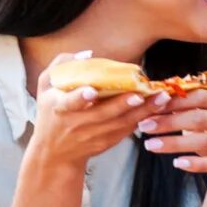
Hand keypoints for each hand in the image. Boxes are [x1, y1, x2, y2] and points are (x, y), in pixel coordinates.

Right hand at [29, 53, 167, 169]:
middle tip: (140, 94)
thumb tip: (88, 54)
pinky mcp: (106, 143)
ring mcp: (93, 135)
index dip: (80, 98)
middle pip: (103, 114)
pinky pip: (126, 130)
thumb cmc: (50, 112)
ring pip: (120, 123)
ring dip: (142, 111)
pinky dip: (141, 119)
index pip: (69, 103)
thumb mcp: (46, 87)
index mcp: (59, 108)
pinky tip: (156, 109)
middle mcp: (76, 124)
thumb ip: (62, 66)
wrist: (54, 152)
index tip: (91, 91)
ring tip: (160, 99)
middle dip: (123, 104)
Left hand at [136, 89, 206, 191]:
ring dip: (173, 143)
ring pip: (203, 141)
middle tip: (144, 126)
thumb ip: (183, 110)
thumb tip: (152, 101)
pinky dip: (193, 163)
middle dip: (168, 122)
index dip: (174, 101)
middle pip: (199, 118)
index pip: (199, 97)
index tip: (151, 107)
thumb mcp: (201, 120)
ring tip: (151, 145)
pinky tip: (176, 163)